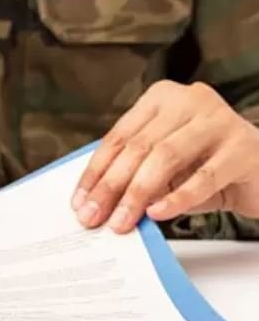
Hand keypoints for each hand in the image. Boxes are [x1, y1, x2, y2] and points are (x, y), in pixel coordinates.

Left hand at [72, 81, 258, 233]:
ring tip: (121, 222)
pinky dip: (177, 197)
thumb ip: (135, 172)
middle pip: (138, 146)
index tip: (79, 202)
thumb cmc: (209, 165)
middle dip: (111, 186)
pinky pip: (203, 176)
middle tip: (93, 217)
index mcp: (162, 98)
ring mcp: (218, 119)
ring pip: (165, 157)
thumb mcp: (166, 166)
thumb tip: (97, 201)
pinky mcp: (243, 146)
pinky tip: (158, 214)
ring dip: (138, 193)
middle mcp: (189, 100)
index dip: (96, 171)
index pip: (119, 136)